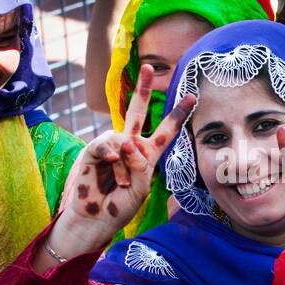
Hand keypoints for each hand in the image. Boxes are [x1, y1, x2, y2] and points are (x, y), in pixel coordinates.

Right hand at [56, 65, 193, 250]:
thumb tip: (128, 143)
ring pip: (123, 138)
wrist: (97, 219)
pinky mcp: (92, 151)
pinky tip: (110, 163)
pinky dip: (110, 154)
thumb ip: (140, 164)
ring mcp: (110, 146)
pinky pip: (104, 143)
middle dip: (142, 88)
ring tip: (121, 181)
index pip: (165, 130)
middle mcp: (128, 145)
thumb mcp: (140, 187)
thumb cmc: (121, 205)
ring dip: (125, 161)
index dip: (178, 114)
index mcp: (146, 154)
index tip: (192, 96)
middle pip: (136, 110)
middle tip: (148, 66)